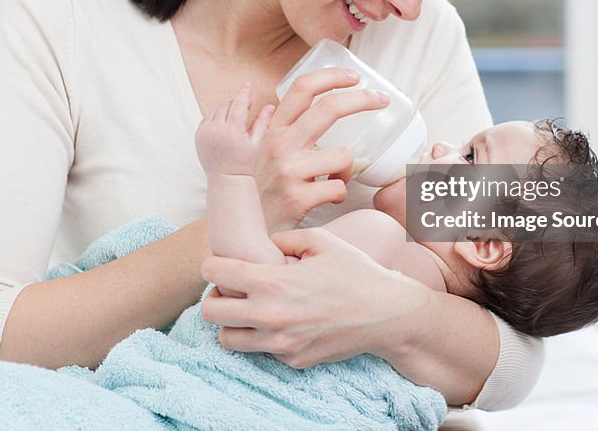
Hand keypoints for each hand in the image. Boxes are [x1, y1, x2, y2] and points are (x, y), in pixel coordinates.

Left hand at [195, 82, 273, 176]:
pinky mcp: (198, 136)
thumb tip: (270, 106)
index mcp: (233, 131)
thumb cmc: (244, 163)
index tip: (247, 85)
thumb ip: (262, 123)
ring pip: (216, 110)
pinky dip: (215, 117)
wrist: (226, 179)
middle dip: (237, 104)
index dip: (244, 93)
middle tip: (246, 108)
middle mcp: (217, 130)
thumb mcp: (257, 143)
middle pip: (227, 106)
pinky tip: (224, 125)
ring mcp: (205, 133)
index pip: (239, 104)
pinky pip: (207, 118)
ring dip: (226, 110)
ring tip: (235, 120)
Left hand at [199, 227, 428, 367]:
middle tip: (231, 290)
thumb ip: (283, 238)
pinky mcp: (292, 360)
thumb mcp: (321, 241)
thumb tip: (263, 244)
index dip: (213, 265)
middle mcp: (270, 316)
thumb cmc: (355, 272)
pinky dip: (263, 337)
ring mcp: (280, 343)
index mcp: (273, 282)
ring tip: (249, 310)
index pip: (215, 273)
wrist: (386, 314)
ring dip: (232, 323)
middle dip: (215, 297)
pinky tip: (283, 322)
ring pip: (227, 339)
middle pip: (210, 312)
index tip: (220, 265)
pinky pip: (261, 350)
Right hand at [255, 68, 390, 230]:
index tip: (354, 76)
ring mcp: (288, 171)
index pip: (302, 88)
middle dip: (363, 99)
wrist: (241, 229)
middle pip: (329, 108)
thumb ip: (275, 129)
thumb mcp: (259, 151)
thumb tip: (288, 106)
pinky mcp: (297, 198)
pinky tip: (326, 198)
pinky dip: (339, 193)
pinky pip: (339, 187)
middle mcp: (279, 144)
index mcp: (272, 129)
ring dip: (346, 169)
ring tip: (332, 179)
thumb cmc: (257, 189)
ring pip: (344, 155)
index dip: (332, 76)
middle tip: (382, 99)